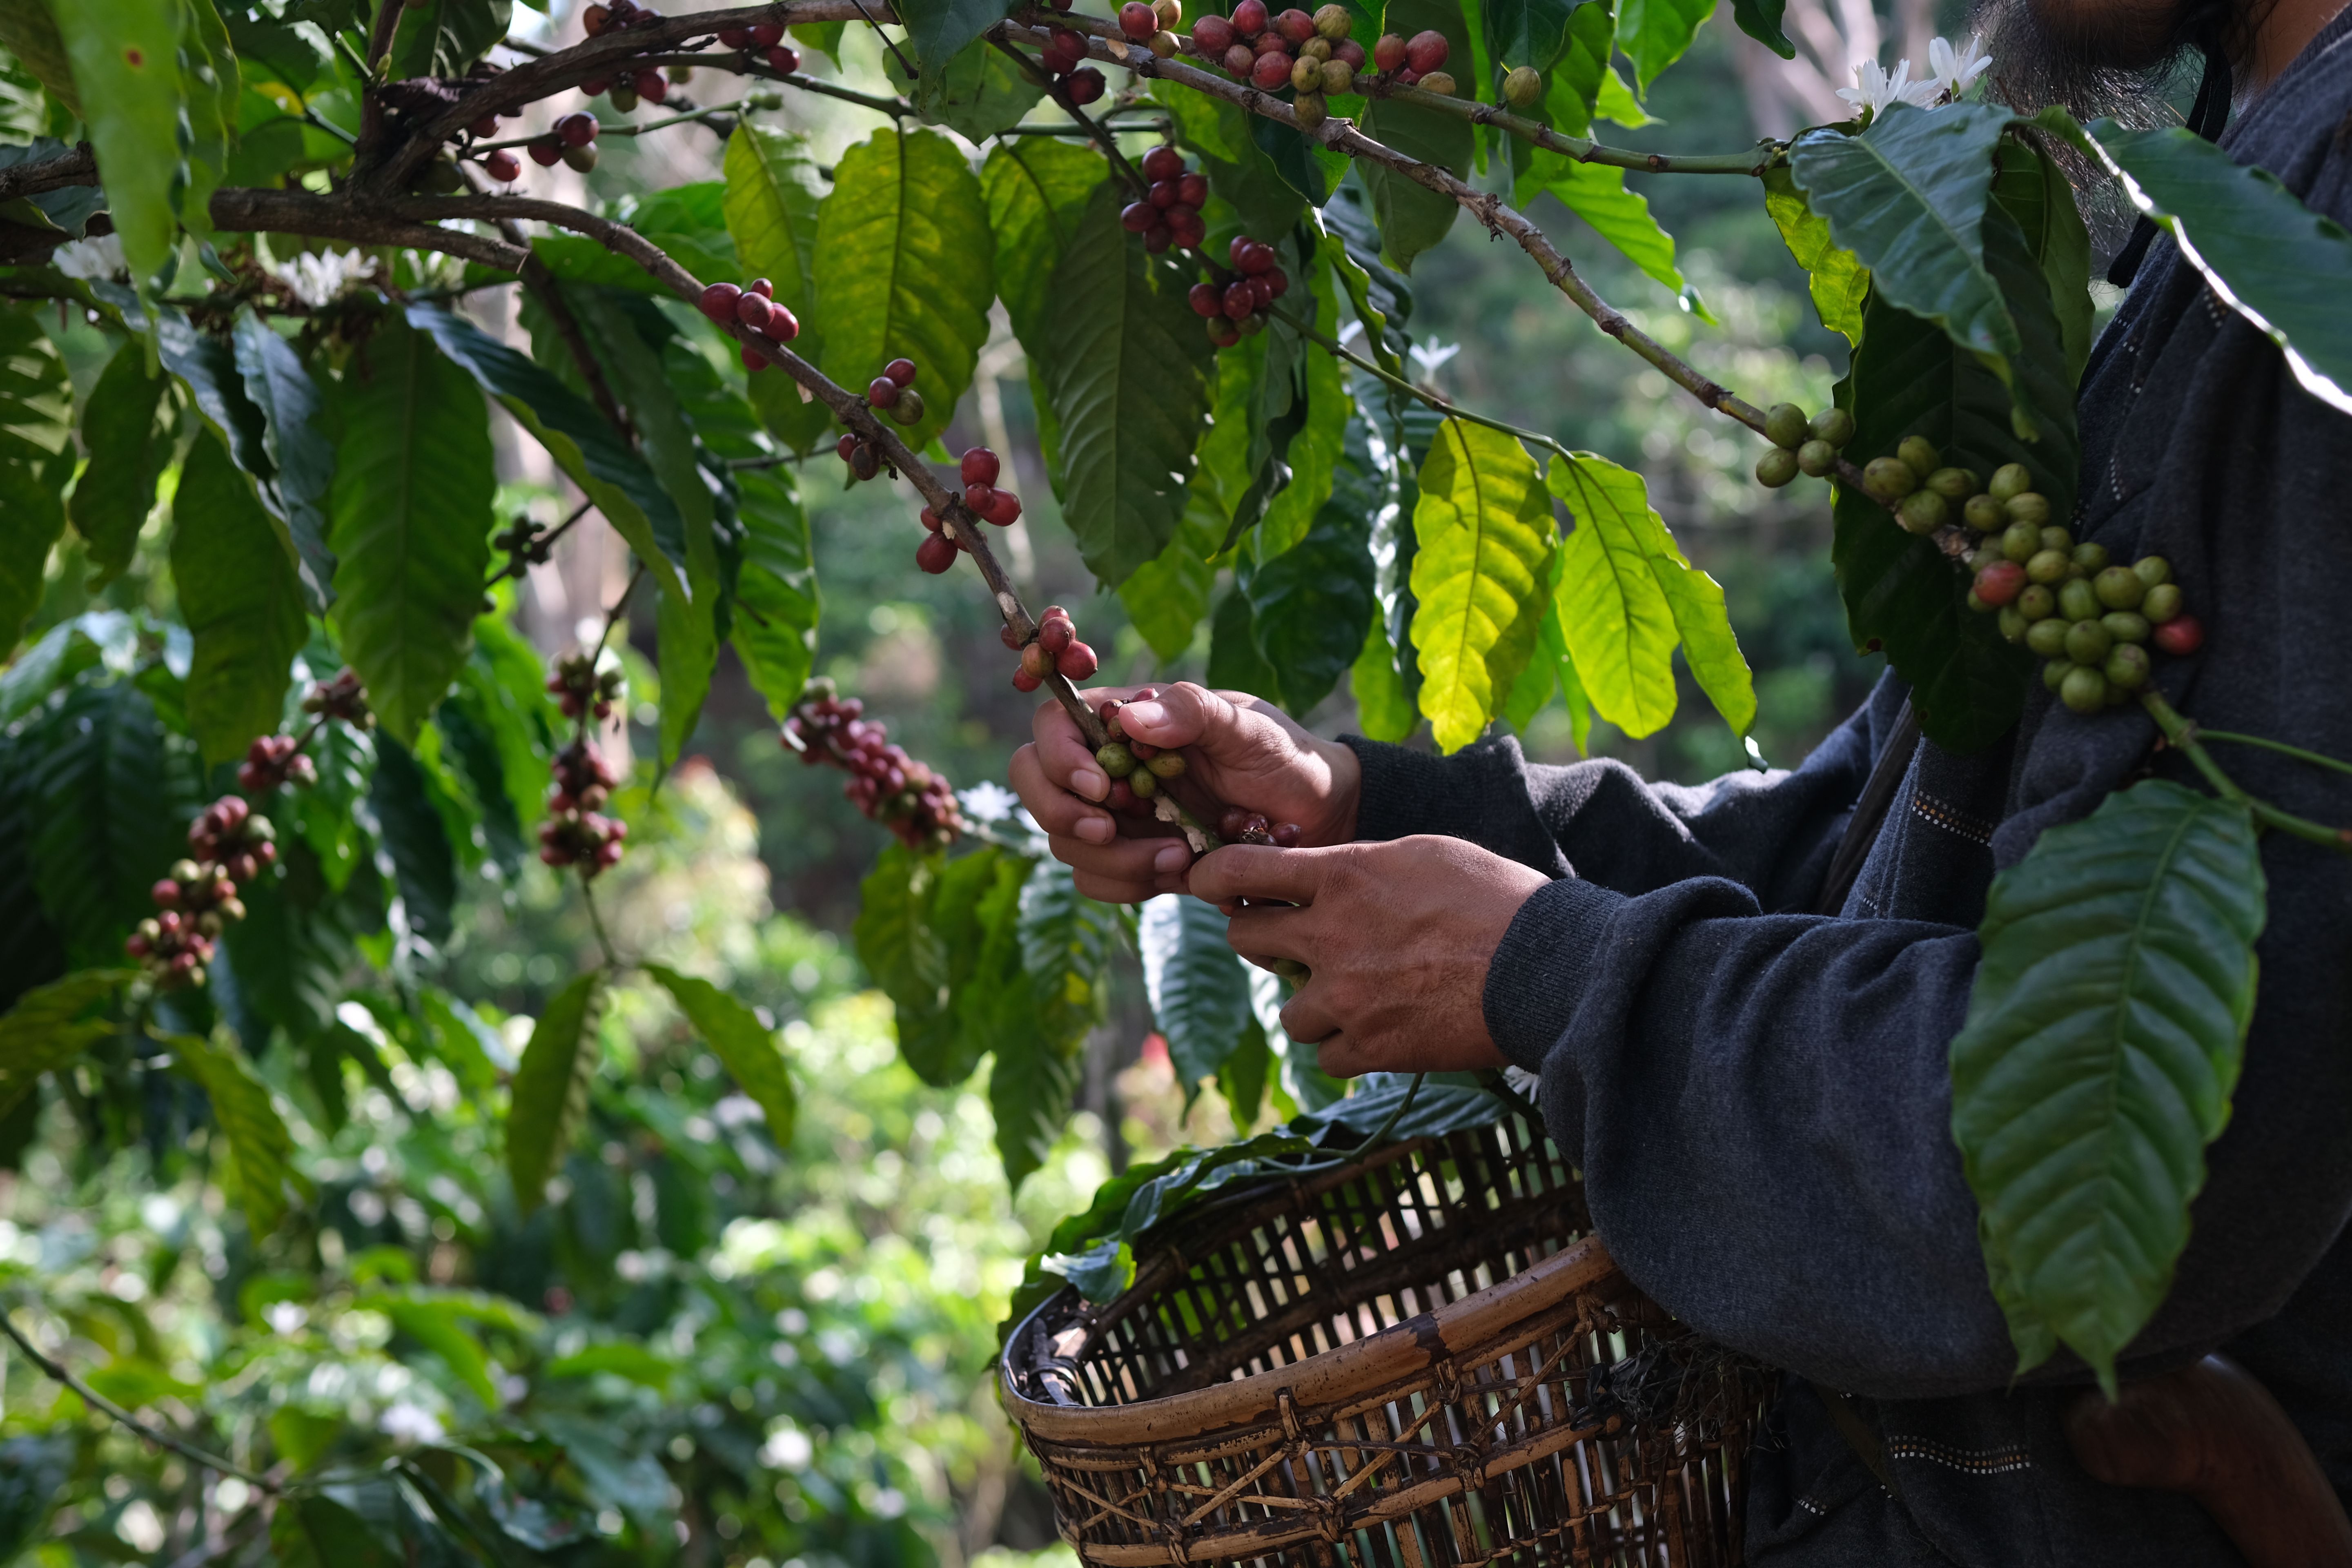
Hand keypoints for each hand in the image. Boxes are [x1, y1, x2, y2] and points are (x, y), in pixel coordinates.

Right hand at [1008, 682, 1360, 902]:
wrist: (1318, 815)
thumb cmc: (1283, 755)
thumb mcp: (1247, 725)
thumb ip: (1192, 711)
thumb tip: (1132, 719)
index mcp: (1125, 721)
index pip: (1051, 727)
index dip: (1058, 759)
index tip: (1101, 789)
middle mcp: (1108, 766)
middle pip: (1035, 786)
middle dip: (1064, 816)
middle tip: (1109, 834)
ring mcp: (1117, 816)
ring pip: (1066, 843)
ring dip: (1113, 861)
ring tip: (1179, 857)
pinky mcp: (1134, 858)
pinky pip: (1097, 881)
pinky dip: (1128, 885)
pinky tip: (1180, 874)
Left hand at [1187, 835, 1551, 1076]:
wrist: (1543, 967)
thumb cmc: (1495, 897)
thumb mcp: (1423, 853)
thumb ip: (1362, 864)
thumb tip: (1326, 873)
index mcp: (1341, 876)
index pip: (1239, 871)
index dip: (1212, 877)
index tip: (1209, 884)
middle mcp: (1329, 936)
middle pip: (1245, 940)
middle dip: (1262, 941)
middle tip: (1294, 944)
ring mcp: (1346, 998)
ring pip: (1286, 1012)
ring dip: (1312, 1006)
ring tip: (1358, 996)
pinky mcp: (1370, 1048)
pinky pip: (1324, 1057)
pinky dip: (1343, 1048)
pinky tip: (1379, 1030)